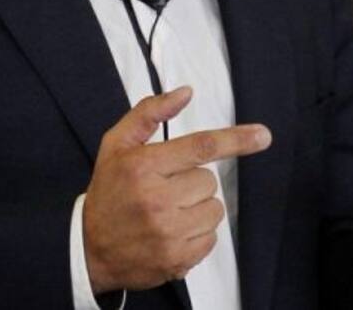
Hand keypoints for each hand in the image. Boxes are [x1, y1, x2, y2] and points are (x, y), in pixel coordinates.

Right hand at [83, 86, 271, 293]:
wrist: (89, 247)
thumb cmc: (108, 191)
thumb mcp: (117, 144)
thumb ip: (150, 113)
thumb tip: (185, 93)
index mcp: (143, 166)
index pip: (200, 147)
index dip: (235, 140)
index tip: (263, 136)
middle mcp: (156, 200)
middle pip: (208, 180)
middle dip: (193, 181)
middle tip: (165, 188)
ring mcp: (168, 233)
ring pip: (214, 209)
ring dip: (198, 207)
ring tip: (169, 211)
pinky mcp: (177, 260)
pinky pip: (211, 237)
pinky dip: (197, 233)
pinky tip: (172, 231)